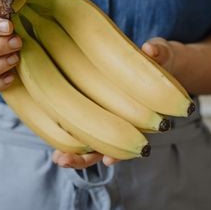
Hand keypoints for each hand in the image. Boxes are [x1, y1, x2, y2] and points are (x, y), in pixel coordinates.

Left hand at [50, 37, 178, 168]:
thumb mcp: (164, 54)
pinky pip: (76, 119)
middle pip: (102, 147)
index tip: (108, 159)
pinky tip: (46, 126)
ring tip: (56, 157)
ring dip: (71, 150)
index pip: (129, 139)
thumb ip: (159, 52)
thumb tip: (150, 49)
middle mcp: (121, 119)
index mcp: (141, 114)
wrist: (157, 60)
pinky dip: (63, 126)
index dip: (118, 151)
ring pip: (87, 139)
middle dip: (83, 158)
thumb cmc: (160, 60)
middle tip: (64, 160)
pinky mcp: (90, 100)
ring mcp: (105, 113)